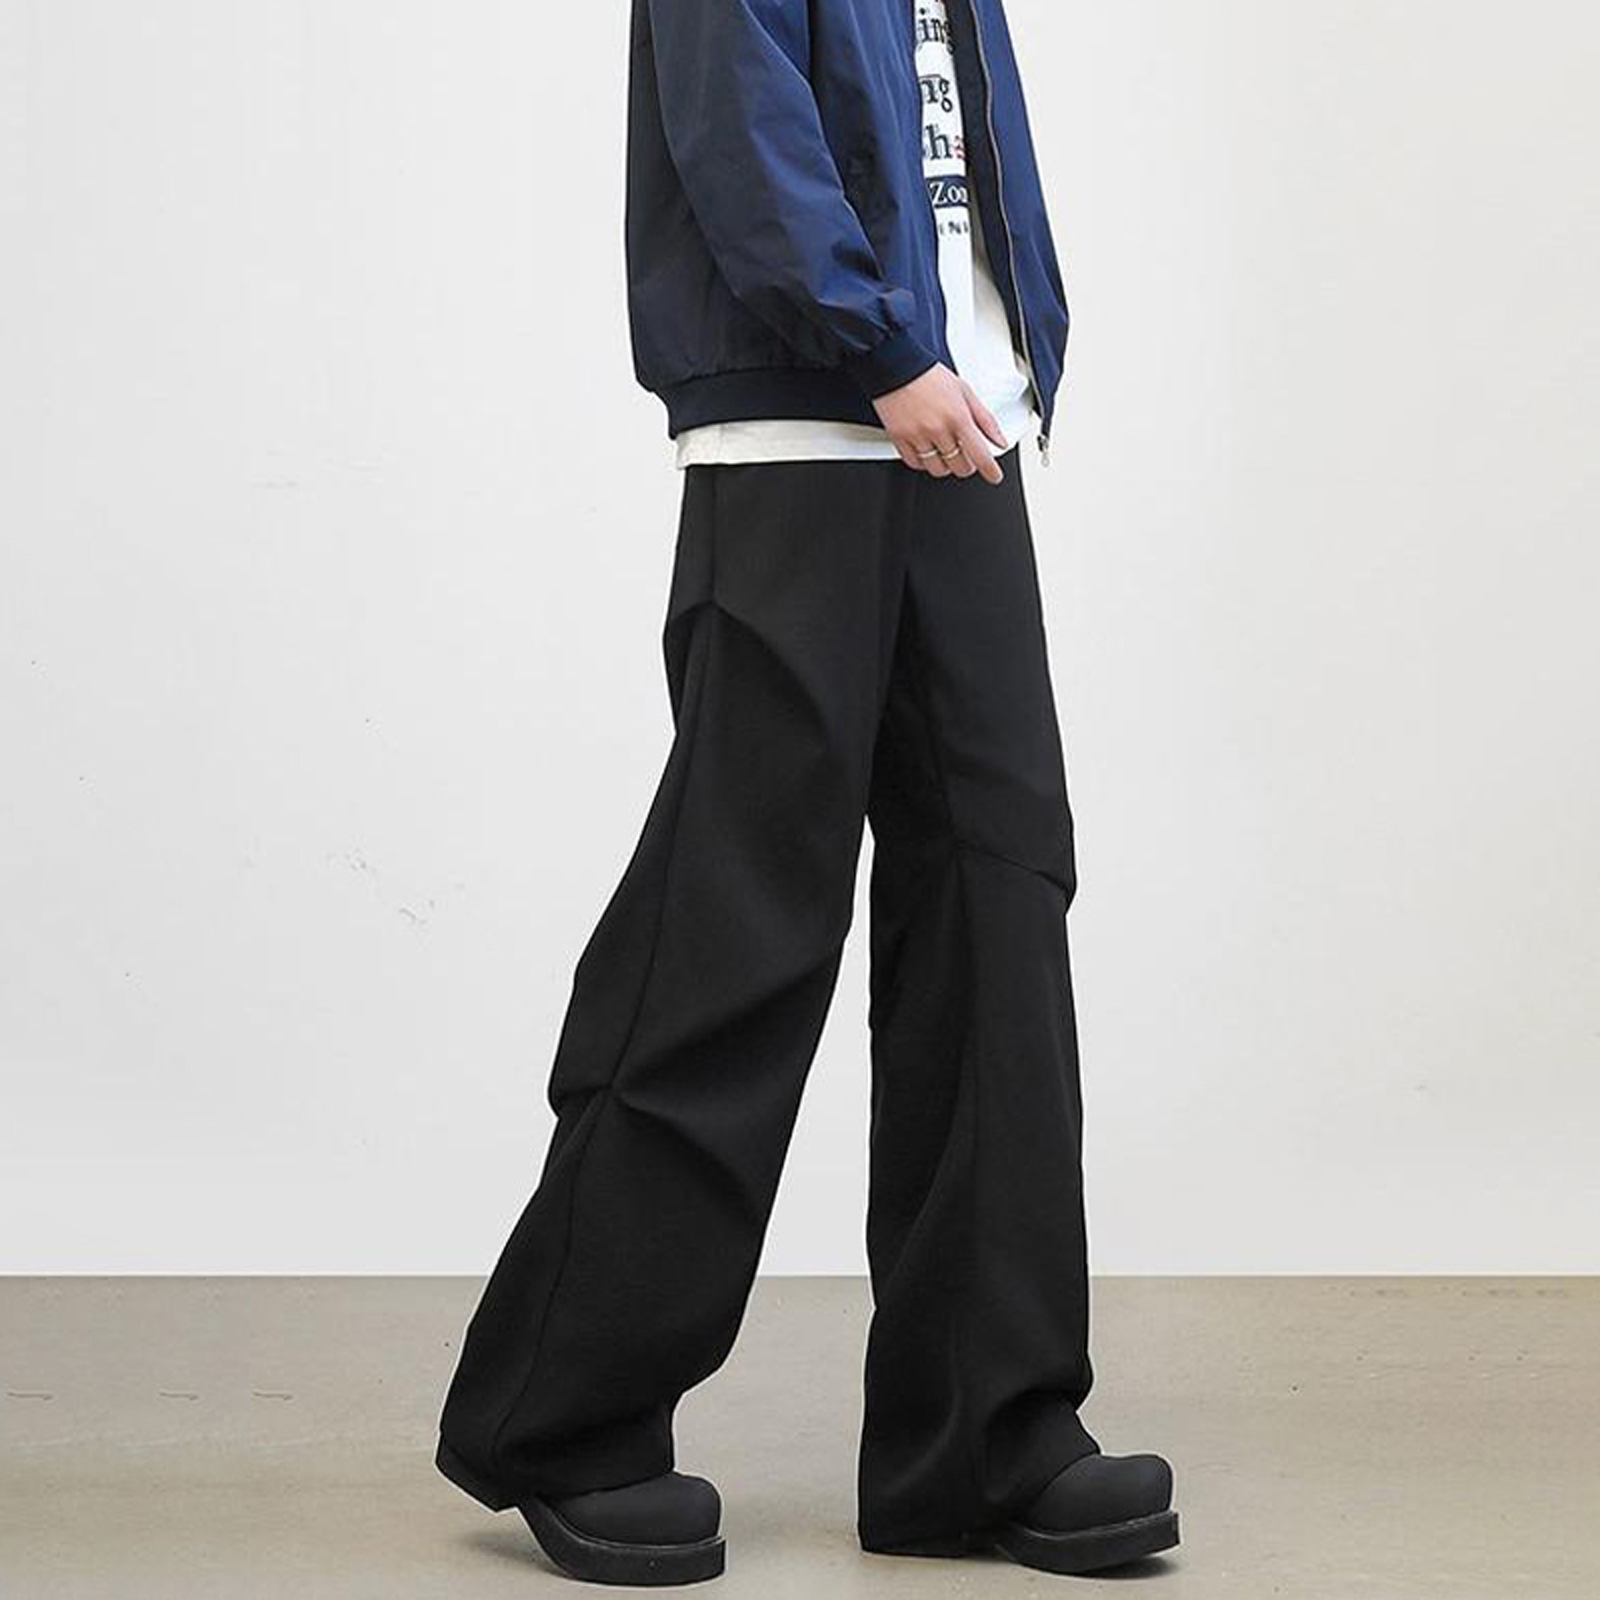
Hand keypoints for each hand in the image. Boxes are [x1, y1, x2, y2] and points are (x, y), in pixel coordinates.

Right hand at [872, 364, 1008, 483]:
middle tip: (965, 455)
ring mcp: (918, 435)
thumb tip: (999, 440)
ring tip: (945, 452)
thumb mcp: (965, 392)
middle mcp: (938, 429)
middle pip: (959, 467)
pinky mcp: (900, 438)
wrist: (898, 366)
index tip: (994, 476)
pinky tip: (927, 450)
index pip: (980, 454)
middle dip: (966, 465)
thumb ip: (985, 419)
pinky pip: (915, 464)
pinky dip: (923, 462)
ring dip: (945, 465)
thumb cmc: (930, 377)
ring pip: (938, 469)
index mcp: (958, 417)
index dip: (990, 471)